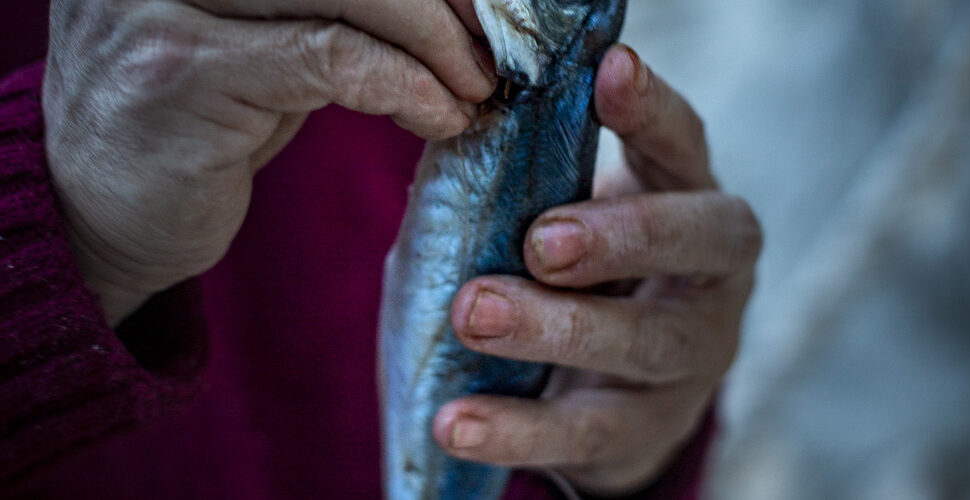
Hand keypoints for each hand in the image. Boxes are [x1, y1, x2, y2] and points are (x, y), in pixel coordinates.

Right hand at [44, 0, 495, 324]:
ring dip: (435, 44)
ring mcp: (160, 0)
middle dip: (441, 2)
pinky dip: (405, 85)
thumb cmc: (199, 122)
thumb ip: (338, 9)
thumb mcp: (266, 41)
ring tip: (474, 89)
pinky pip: (329, 58)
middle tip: (490, 54)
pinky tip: (442, 117)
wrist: (99, 215)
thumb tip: (456, 6)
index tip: (482, 8)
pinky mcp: (178, 71)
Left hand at [433, 45, 761, 494]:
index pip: (683, 145)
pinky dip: (520, 428)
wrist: (614, 392)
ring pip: (646, 343)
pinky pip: (588, 433)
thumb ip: (527, 187)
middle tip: (541, 241)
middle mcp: (711, 276)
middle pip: (698, 242)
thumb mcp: (567, 219)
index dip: (652, 111)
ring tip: (473, 315)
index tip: (608, 72)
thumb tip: (450, 144)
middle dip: (621, 236)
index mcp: (690, 200)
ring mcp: (692, 357)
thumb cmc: (582, 278)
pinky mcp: (648, 429)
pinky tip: (457, 422)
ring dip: (557, 328)